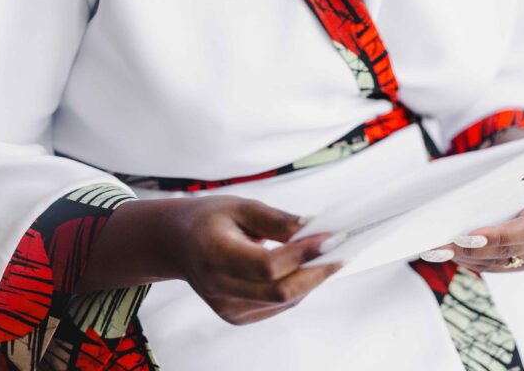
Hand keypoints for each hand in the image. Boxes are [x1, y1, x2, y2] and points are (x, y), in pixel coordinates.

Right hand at [158, 195, 341, 323]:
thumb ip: (277, 221)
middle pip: (280, 291)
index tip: (333, 235)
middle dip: (318, 271)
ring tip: (332, 254)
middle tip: (344, 249)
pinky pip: (278, 305)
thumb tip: (315, 229)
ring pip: (284, 300)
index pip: (267, 265)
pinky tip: (308, 267)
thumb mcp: (241, 206)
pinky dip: (298, 287)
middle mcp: (218, 288)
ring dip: (313, 279)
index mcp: (214, 254)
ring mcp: (227, 308)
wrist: (179, 244)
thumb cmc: (211, 218)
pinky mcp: (236, 317)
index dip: (303, 253)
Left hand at [420, 165, 523, 271]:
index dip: (498, 236)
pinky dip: (478, 262)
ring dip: (470, 259)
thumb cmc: (519, 164)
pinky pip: (502, 267)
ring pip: (502, 264)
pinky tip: (456, 255)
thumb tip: (455, 185)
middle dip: (473, 250)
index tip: (468, 236)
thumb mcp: (514, 163)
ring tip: (442, 252)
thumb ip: (494, 177)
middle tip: (444, 247)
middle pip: (509, 251)